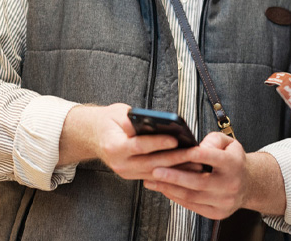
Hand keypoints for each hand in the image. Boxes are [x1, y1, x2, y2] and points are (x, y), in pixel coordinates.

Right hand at [60, 103, 186, 179]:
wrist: (94, 135)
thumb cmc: (109, 121)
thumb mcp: (119, 113)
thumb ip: (136, 120)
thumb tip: (159, 123)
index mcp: (114, 146)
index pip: (139, 146)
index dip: (158, 143)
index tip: (175, 139)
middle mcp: (119, 163)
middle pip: (151, 162)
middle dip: (175, 158)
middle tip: (194, 153)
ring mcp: (125, 172)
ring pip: (155, 172)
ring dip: (177, 168)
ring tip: (196, 162)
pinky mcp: (132, 176)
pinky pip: (154, 175)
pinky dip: (170, 172)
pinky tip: (186, 167)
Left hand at [142, 131, 249, 219]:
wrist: (248, 185)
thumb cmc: (232, 160)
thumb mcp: (229, 143)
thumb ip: (213, 140)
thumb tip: (195, 147)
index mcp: (233, 164)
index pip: (210, 157)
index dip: (191, 154)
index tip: (172, 150)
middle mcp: (230, 184)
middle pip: (198, 181)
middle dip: (173, 176)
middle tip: (155, 169)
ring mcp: (223, 201)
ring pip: (191, 196)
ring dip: (169, 188)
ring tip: (152, 180)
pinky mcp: (216, 213)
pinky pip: (191, 205)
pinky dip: (175, 197)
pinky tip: (164, 189)